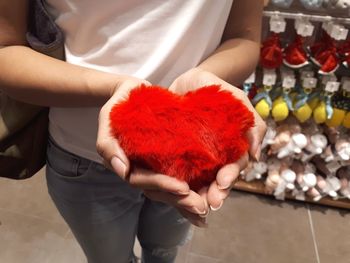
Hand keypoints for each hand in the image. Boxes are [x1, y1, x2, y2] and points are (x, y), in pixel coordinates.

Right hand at [96, 77, 208, 226]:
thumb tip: (122, 172)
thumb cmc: (120, 103)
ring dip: (188, 200)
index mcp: (126, 164)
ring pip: (170, 188)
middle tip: (202, 207)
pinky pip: (180, 175)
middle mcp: (142, 169)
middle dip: (179, 200)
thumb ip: (108, 144)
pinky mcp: (168, 159)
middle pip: (159, 191)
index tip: (183, 187)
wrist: (134, 93)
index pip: (143, 181)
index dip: (162, 185)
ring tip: (207, 207)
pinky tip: (209, 193)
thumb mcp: (108, 118)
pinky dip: (193, 187)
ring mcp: (155, 166)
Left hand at [169, 68, 266, 209]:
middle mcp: (214, 157)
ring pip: (198, 182)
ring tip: (192, 206)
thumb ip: (251, 123)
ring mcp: (195, 158)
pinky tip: (172, 194)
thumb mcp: (236, 99)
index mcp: (230, 147)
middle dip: (215, 194)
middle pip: (217, 180)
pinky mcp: (177, 155)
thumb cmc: (215, 88)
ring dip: (197, 196)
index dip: (229, 177)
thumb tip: (255, 155)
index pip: (233, 167)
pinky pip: (178, 173)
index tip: (222, 184)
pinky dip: (176, 186)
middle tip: (209, 204)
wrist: (187, 80)